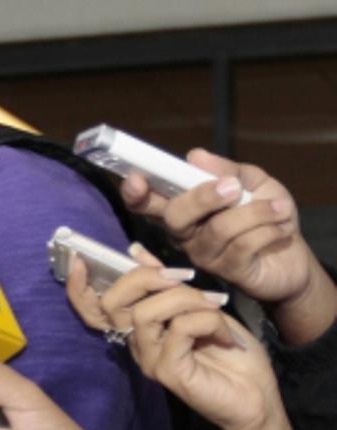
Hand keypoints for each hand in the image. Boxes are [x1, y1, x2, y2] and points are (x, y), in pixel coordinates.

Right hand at [67, 250, 282, 429]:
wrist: (257, 396)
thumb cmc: (230, 353)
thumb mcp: (200, 305)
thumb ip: (168, 284)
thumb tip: (136, 250)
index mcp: (139, 329)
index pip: (93, 310)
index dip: (78, 287)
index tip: (78, 259)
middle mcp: (137, 344)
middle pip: (113, 304)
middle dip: (146, 278)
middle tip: (185, 277)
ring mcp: (149, 360)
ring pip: (148, 312)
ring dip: (188, 299)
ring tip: (216, 308)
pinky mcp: (167, 371)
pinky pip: (180, 329)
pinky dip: (208, 321)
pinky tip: (224, 336)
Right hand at [120, 150, 331, 315]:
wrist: (294, 255)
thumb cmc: (267, 215)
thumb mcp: (253, 182)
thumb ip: (226, 169)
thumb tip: (195, 156)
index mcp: (184, 210)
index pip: (148, 204)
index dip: (136, 193)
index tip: (137, 179)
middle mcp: (185, 235)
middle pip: (175, 216)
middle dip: (203, 197)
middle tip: (234, 187)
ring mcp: (204, 255)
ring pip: (218, 228)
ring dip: (255, 212)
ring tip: (280, 207)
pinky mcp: (227, 272)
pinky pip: (243, 244)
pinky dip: (269, 229)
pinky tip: (282, 228)